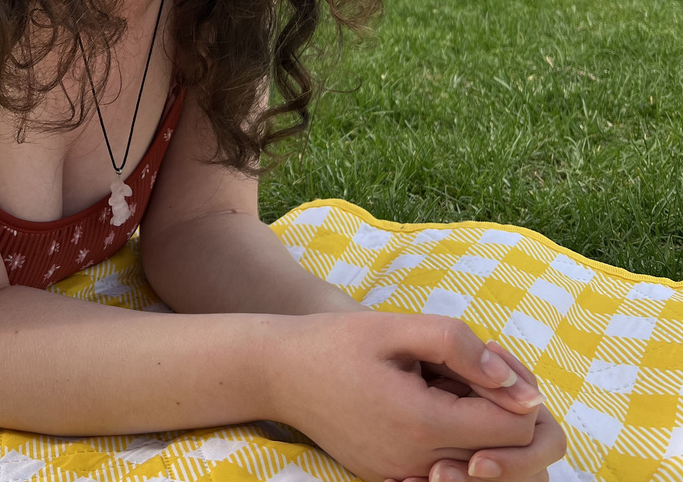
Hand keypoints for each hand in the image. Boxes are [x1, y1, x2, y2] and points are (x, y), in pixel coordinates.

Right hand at [269, 312, 560, 481]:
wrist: (277, 372)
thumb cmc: (334, 342)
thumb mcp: (395, 326)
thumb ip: (458, 346)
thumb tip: (515, 386)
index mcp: (421, 423)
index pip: (512, 430)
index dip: (515, 390)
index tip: (487, 357)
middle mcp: (416, 463)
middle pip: (501, 453)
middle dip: (499, 406)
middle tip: (471, 364)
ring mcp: (401, 476)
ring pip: (474, 463)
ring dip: (475, 422)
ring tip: (444, 380)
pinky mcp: (389, 477)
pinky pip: (442, 466)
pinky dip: (449, 436)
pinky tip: (424, 398)